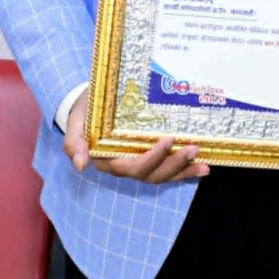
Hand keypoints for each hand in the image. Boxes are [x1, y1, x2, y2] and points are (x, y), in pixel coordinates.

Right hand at [62, 89, 209, 183]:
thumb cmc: (86, 111)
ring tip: (203, 163)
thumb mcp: (76, 122)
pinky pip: (167, 168)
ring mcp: (139, 161)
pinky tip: (202, 166)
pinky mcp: (150, 156)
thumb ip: (75, 143)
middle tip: (193, 148)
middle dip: (174, 164)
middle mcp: (126, 165)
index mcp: (109, 160)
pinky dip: (185, 170)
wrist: (92, 103)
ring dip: (184, 171)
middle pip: (152, 174)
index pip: (132, 167)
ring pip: (162, 175)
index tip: (168, 140)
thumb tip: (82, 165)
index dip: (152, 158)